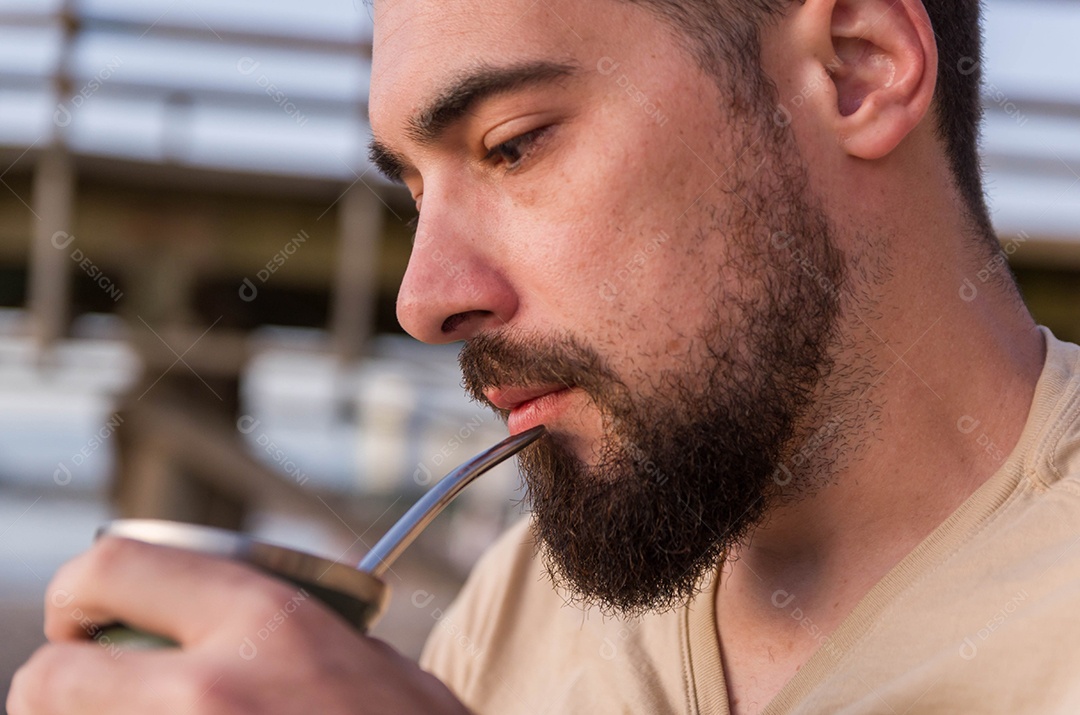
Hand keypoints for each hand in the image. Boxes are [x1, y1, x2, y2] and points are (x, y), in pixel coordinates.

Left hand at [7, 536, 469, 714]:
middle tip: (89, 693)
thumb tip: (223, 617)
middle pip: (47, 678)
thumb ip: (292, 628)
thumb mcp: (371, 660)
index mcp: (267, 623)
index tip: (84, 619)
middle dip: (54, 687)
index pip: (111, 567)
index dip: (78, 592)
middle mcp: (210, 691)